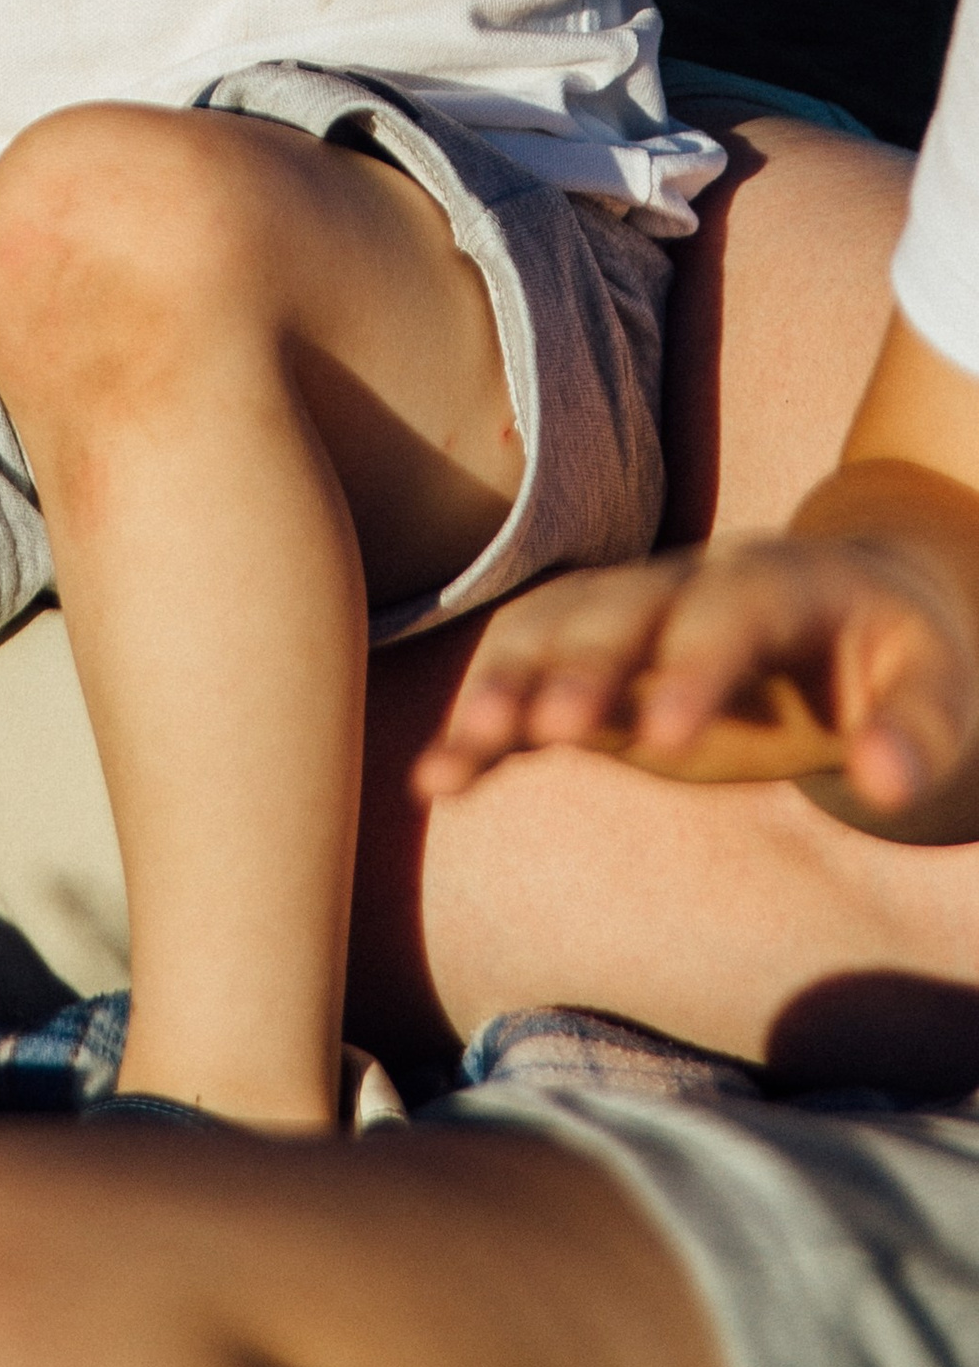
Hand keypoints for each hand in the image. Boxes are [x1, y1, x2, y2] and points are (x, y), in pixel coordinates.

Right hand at [414, 530, 978, 831]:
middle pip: (619, 612)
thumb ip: (917, 732)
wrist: (847, 603)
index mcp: (775, 582)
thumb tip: (886, 785)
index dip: (693, 668)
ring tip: (462, 753)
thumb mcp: (936, 684)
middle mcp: (685, 581)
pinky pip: (524, 664)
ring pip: (551, 629)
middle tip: (547, 730)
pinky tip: (438, 775)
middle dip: (579, 667)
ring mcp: (629, 608)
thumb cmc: (895, 658)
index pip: (727, 613)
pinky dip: (480, 710)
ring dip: (506, 684)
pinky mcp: (593, 649)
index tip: (664, 738)